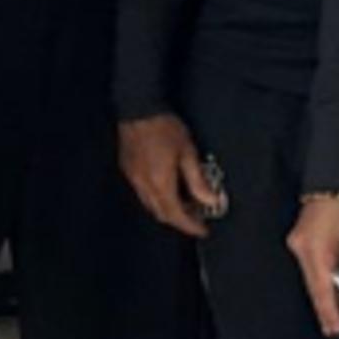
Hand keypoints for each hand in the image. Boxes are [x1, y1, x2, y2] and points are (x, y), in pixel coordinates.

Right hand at [117, 113, 222, 238]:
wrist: (137, 108)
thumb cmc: (164, 127)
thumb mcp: (188, 152)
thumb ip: (198, 180)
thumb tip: (210, 200)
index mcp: (160, 183)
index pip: (176, 215)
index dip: (191, 226)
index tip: (203, 230)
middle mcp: (144, 186)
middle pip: (162, 214)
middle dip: (180, 220)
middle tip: (197, 217)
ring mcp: (133, 179)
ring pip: (151, 205)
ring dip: (168, 209)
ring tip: (185, 202)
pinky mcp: (128, 171)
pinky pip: (143, 194)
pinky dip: (158, 198)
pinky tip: (168, 188)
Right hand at [286, 195, 338, 335]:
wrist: (335, 183)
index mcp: (318, 252)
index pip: (323, 291)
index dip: (330, 313)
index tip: (335, 329)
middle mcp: (302, 250)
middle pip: (314, 289)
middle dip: (327, 307)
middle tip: (336, 325)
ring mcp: (296, 246)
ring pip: (310, 279)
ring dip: (325, 292)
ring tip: (338, 306)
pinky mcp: (297, 242)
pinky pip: (308, 267)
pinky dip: (320, 277)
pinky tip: (331, 284)